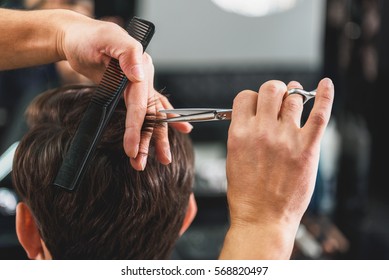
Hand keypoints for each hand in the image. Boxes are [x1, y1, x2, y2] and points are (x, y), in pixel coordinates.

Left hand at [58, 11, 191, 168]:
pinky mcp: (134, 89)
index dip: (137, 127)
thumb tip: (139, 77)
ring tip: (145, 161)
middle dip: (150, 140)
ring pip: (151, 115)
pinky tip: (180, 128)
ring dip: (151, 139)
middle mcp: (145, 76)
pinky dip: (164, 120)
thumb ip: (127, 55)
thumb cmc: (89, 38)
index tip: (132, 149)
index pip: (141, 103)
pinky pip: (150, 108)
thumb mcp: (107, 39)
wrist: (78, 39)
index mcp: (141, 65)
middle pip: (152, 113)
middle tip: (144, 163)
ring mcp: (140, 84)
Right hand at [220, 78, 333, 258]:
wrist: (262, 218)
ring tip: (296, 96)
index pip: (246, 97)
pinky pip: (319, 114)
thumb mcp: (233, 158)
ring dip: (294, 94)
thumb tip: (254, 117)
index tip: (257, 105)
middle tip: (278, 97)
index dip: (252, 98)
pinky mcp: (307, 148)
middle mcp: (262, 131)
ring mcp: (286, 138)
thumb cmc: (246, 193)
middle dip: (274, 90)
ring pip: (293, 98)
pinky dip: (325, 96)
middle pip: (270, 89)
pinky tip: (326, 85)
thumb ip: (243, 133)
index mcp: (239, 133)